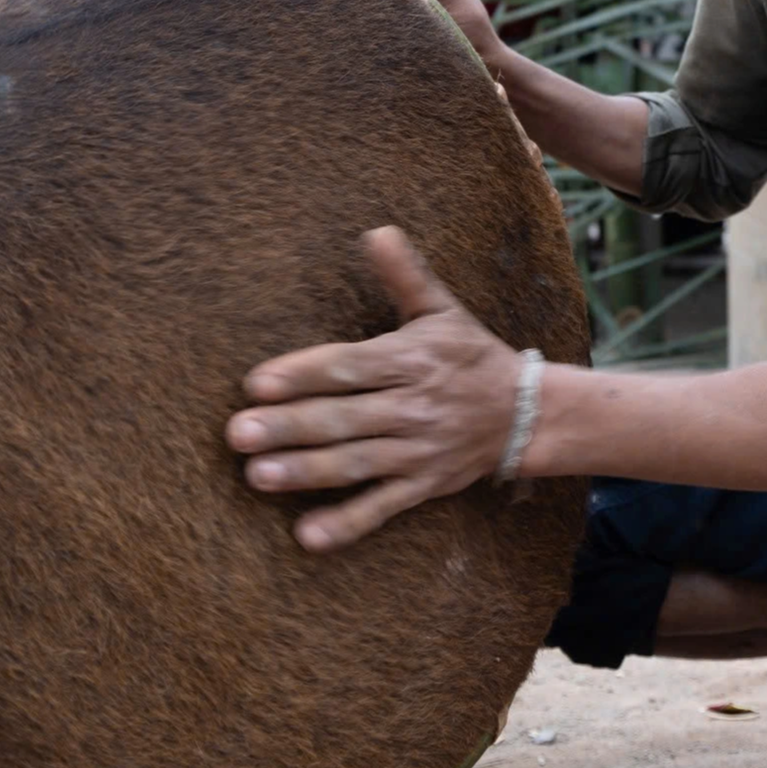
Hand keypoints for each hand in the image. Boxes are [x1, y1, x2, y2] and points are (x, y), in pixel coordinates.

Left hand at [226, 227, 525, 552]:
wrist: (528, 413)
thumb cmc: (470, 356)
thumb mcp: (442, 309)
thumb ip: (404, 275)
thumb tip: (375, 231)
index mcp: (410, 359)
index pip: (350, 366)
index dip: (303, 374)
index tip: (257, 383)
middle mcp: (412, 406)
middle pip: (344, 417)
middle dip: (290, 426)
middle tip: (237, 433)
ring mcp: (417, 451)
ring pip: (355, 463)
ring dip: (305, 472)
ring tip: (256, 475)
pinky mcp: (423, 486)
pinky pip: (382, 508)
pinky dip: (346, 524)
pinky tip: (306, 536)